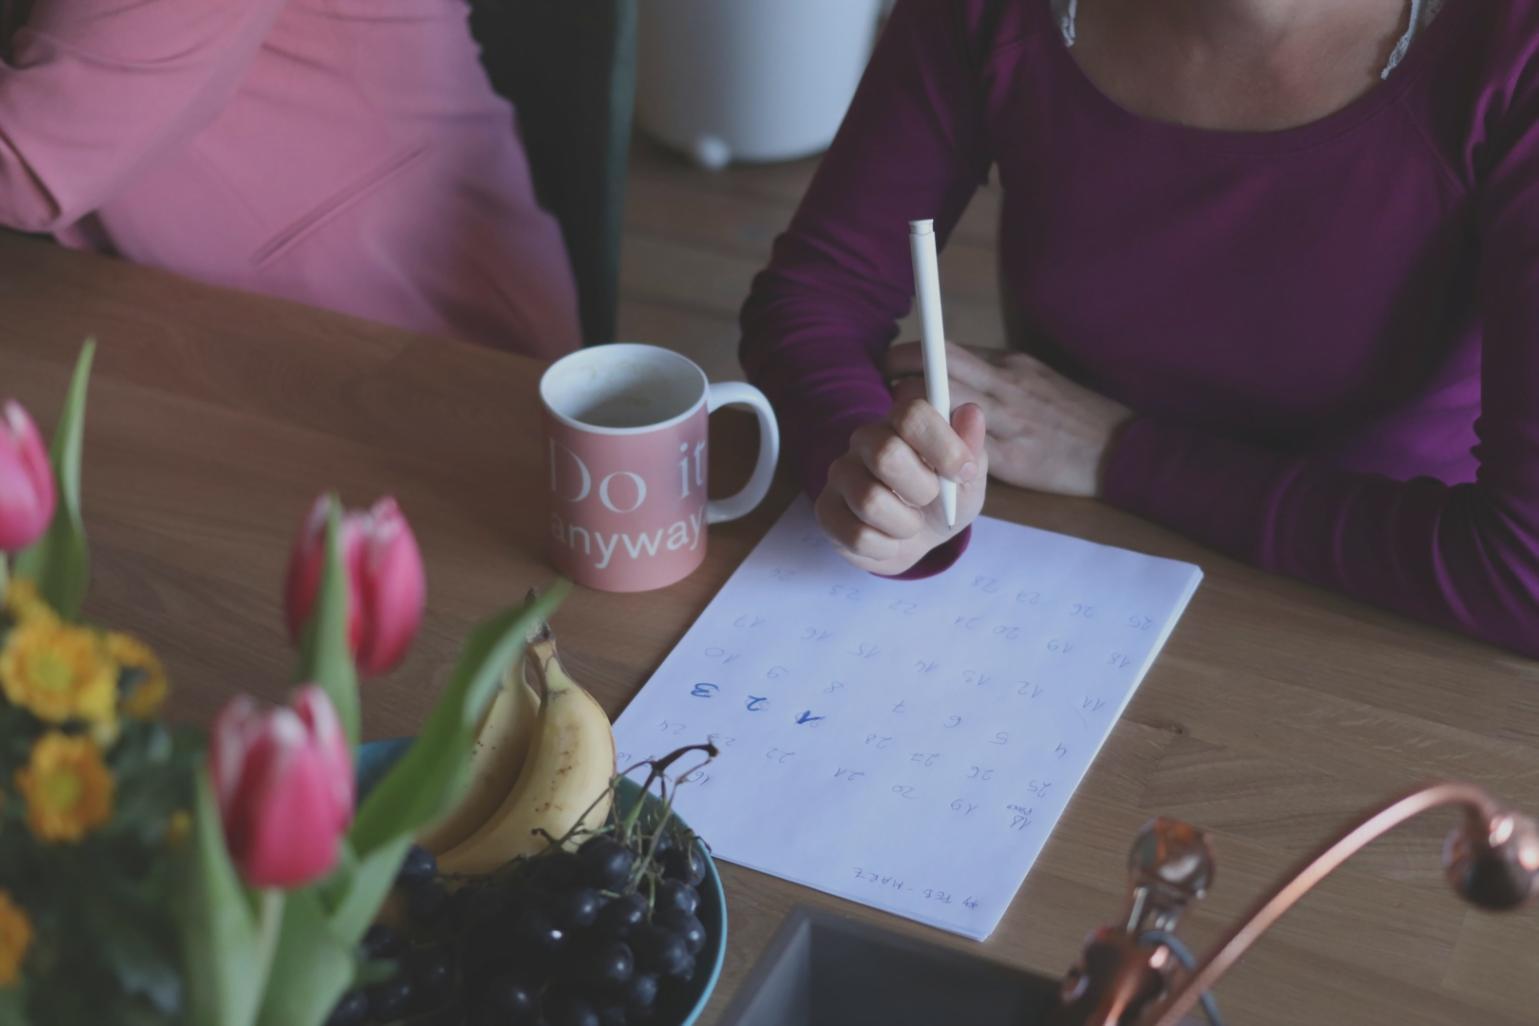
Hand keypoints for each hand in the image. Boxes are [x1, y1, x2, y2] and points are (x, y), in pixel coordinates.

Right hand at [815, 397, 987, 575]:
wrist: (919, 539)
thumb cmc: (944, 499)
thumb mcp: (969, 477)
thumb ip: (971, 446)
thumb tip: (971, 413)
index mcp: (901, 422)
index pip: (911, 414)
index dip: (943, 445)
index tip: (964, 472)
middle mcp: (864, 440)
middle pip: (885, 455)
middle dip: (923, 489)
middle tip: (930, 500)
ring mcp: (840, 474)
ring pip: (870, 501)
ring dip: (906, 525)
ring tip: (911, 524)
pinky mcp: (826, 511)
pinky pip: (857, 535)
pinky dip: (886, 547)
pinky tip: (890, 540)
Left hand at [886, 342, 1131, 496]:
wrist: (1122, 450)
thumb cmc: (1076, 419)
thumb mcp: (1038, 382)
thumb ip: (998, 376)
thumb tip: (955, 375)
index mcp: (1010, 364)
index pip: (946, 349)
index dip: (910, 356)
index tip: (891, 366)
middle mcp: (1006, 384)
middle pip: (936, 365)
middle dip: (898, 375)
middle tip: (879, 393)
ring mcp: (1009, 419)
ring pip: (942, 403)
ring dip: (910, 414)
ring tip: (895, 429)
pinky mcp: (1013, 456)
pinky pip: (961, 449)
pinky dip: (935, 452)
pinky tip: (922, 462)